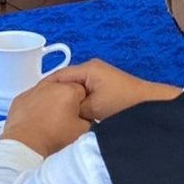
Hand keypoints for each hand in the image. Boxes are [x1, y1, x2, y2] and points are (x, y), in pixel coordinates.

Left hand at [1, 81, 90, 157]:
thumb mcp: (82, 130)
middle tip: (65, 116)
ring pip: (47, 91)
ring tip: (50, 118)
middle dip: (66, 98)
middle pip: (64, 87)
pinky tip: (37, 118)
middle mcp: (50, 85)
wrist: (27, 144)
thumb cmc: (53, 137)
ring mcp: (33, 90)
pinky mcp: (21, 98)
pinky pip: (32, 98)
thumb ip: (89, 118)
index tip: (79, 112)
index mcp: (68, 90)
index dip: (82, 102)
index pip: (82, 89)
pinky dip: (35, 104)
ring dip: (50, 99)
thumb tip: (87, 116)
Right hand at [44, 58, 180, 121]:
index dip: (44, 90)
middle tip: (42, 110)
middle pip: (65, 82)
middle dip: (55, 96)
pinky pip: (84, 94)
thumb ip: (73, 107)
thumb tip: (59, 112)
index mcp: (87, 68)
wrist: (150, 105)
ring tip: (55, 114)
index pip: (57, 76)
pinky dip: (78, 103)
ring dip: (68, 101)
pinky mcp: (104, 87)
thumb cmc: (125, 103)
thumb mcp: (93, 108)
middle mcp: (91, 69)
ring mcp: (98, 77)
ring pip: (74, 90)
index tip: (34, 102)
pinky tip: (73, 115)